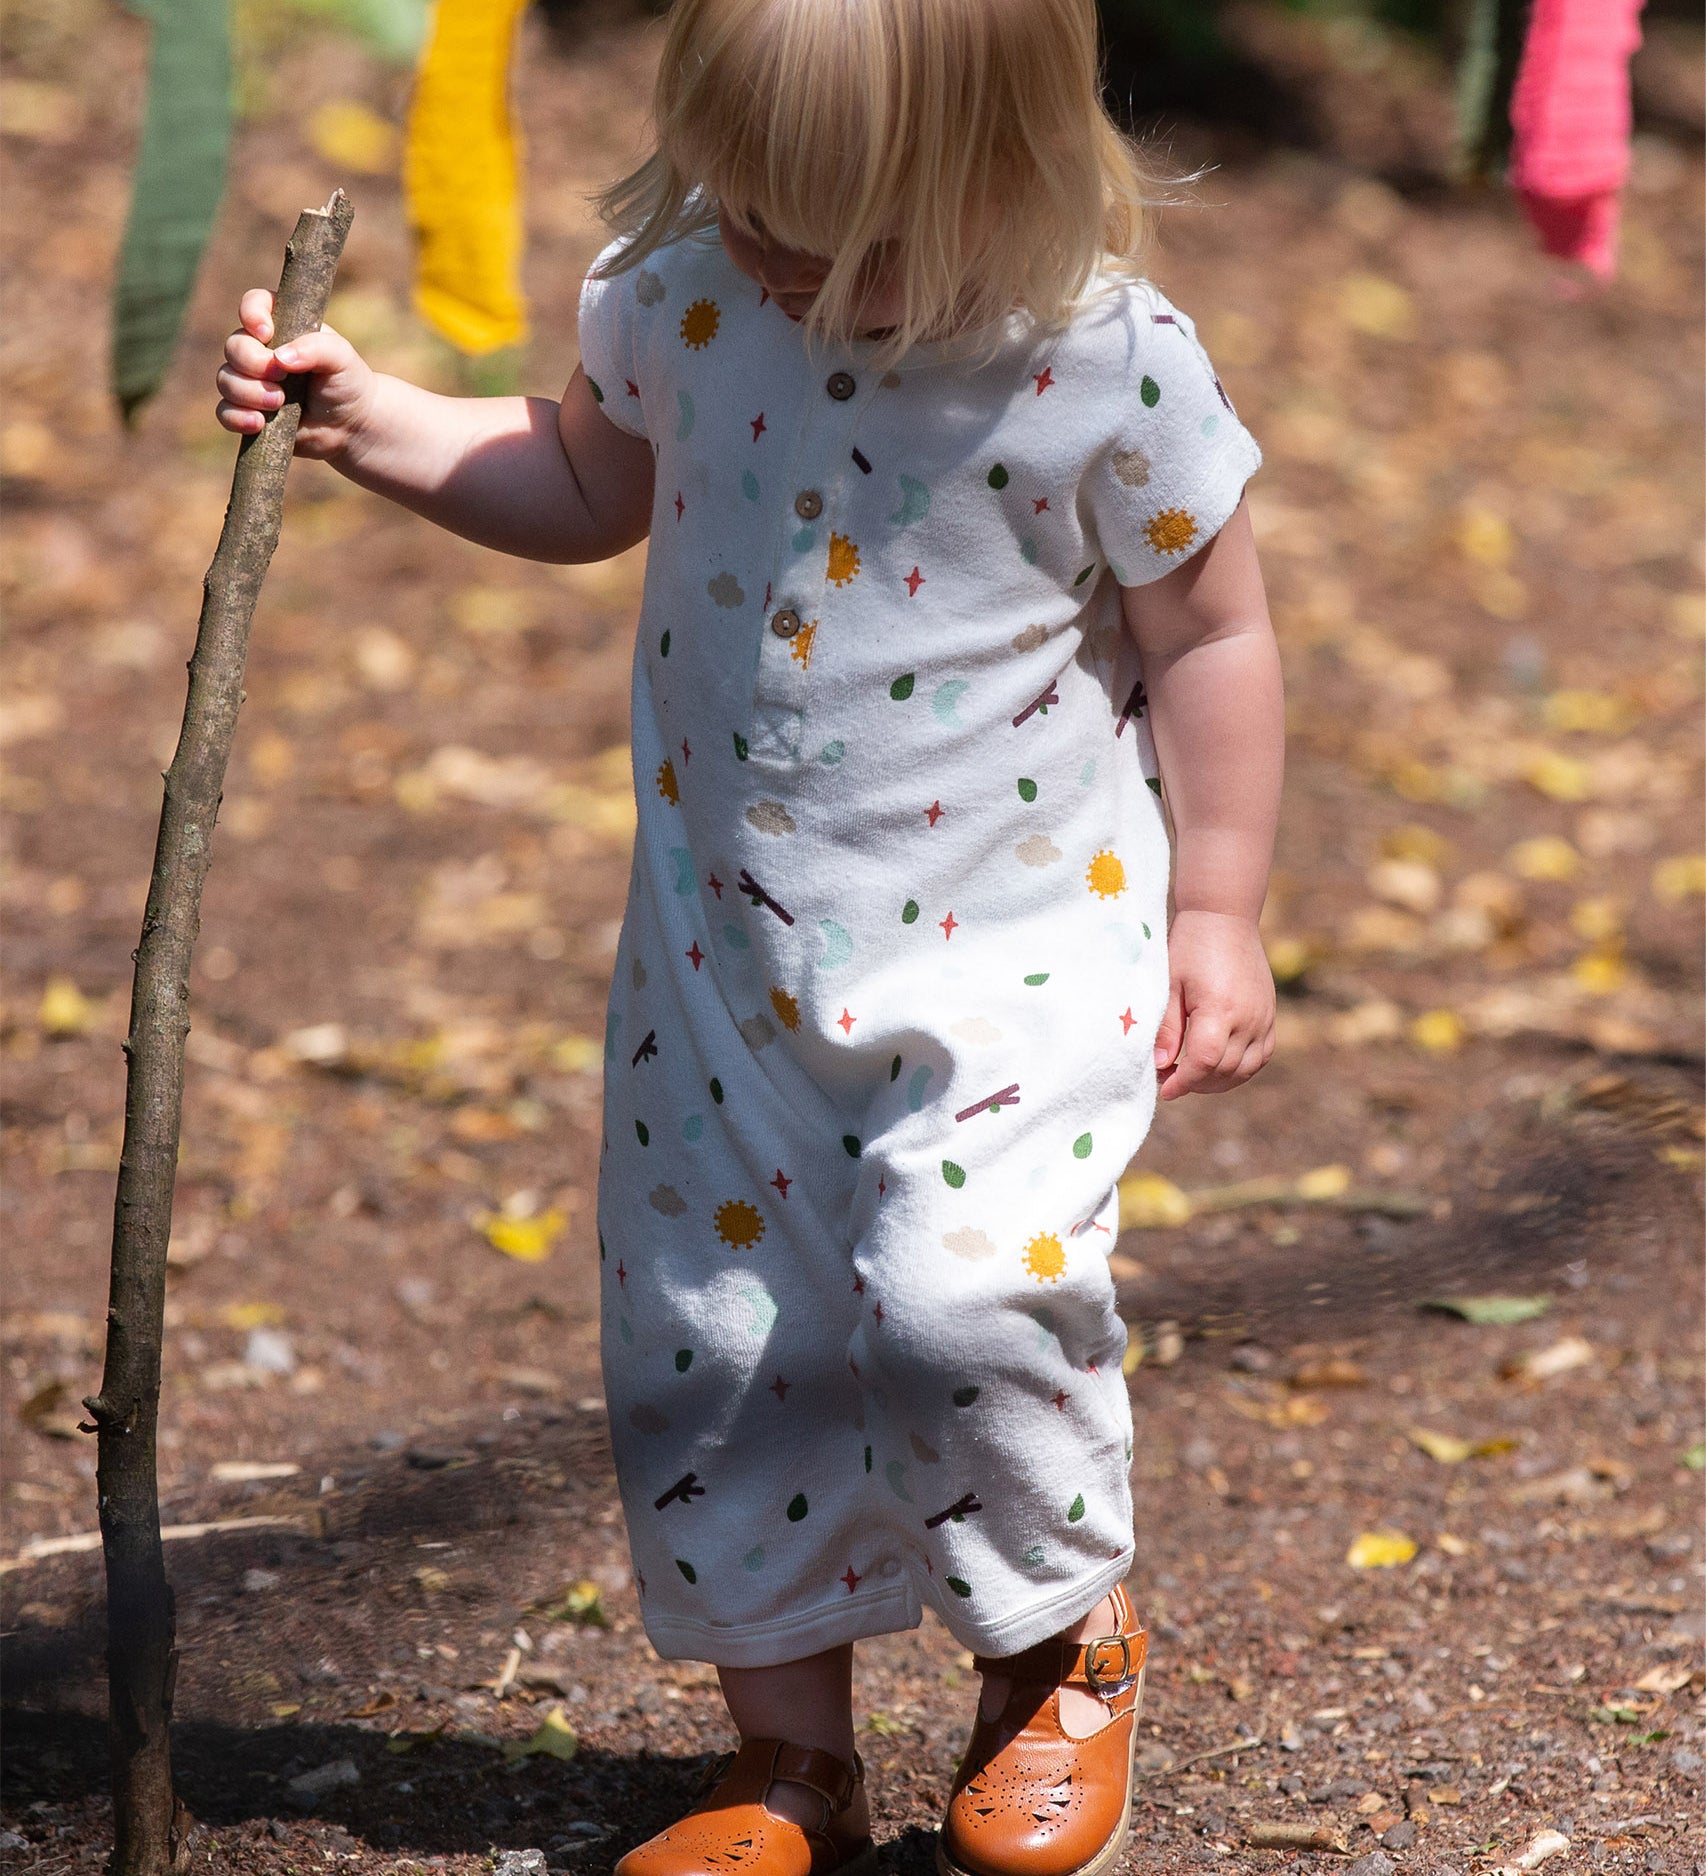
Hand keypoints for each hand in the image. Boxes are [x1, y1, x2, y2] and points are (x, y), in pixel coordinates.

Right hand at [215, 287, 375, 460]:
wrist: (352, 425)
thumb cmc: (348, 382)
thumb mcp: (341, 358)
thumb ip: (315, 348)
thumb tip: (280, 358)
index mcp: (282, 325)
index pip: (253, 303)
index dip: (251, 314)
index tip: (266, 334)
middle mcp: (261, 350)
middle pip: (234, 346)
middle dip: (253, 363)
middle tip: (283, 379)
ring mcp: (252, 381)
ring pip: (226, 380)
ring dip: (248, 393)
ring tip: (279, 403)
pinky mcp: (249, 411)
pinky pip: (225, 412)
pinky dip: (237, 417)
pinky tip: (259, 423)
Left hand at [1152, 909, 1274, 1099]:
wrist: (1224, 917)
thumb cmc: (1190, 946)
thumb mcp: (1170, 984)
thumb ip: (1167, 1028)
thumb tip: (1161, 1066)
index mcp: (1220, 1009)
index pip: (1203, 1062)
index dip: (1182, 1082)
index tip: (1163, 1088)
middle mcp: (1248, 1018)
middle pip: (1224, 1071)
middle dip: (1195, 1084)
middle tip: (1169, 1078)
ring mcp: (1263, 1018)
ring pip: (1245, 1069)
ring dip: (1218, 1082)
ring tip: (1191, 1076)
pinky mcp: (1270, 1016)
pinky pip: (1261, 1056)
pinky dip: (1241, 1070)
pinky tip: (1218, 1067)